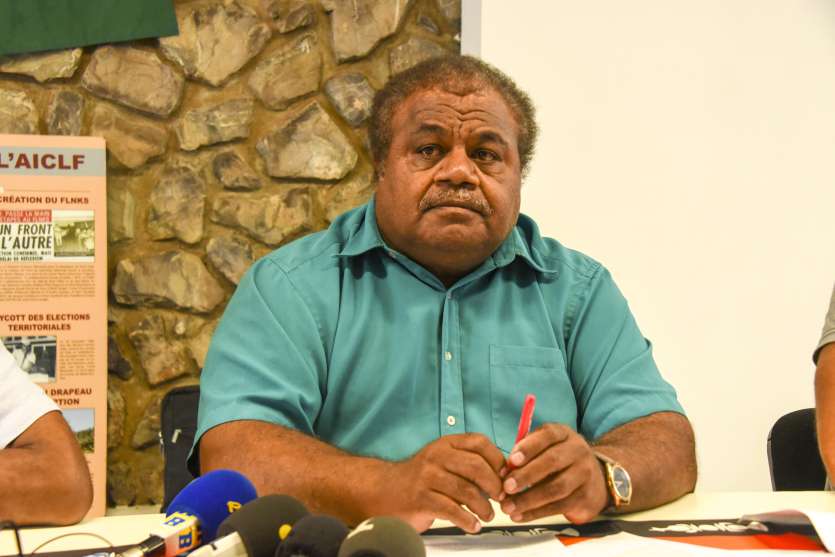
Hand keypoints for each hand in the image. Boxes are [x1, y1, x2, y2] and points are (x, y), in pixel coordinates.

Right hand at [378, 433, 504, 532]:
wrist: (385, 490)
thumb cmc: (422, 479)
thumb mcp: (444, 461)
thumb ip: (469, 464)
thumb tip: (503, 476)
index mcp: (446, 444)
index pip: (479, 442)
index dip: (498, 459)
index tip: (505, 476)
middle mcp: (437, 456)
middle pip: (476, 467)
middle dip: (494, 485)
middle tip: (501, 499)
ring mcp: (427, 477)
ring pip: (466, 491)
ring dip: (483, 507)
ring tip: (488, 516)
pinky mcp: (421, 499)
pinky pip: (452, 510)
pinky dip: (467, 521)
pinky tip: (473, 525)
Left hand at [500, 423, 607, 523]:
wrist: (596, 479)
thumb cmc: (560, 460)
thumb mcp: (547, 447)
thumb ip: (526, 453)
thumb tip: (506, 469)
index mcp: (564, 434)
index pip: (548, 435)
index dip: (529, 447)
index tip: (511, 461)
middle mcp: (578, 451)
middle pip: (552, 462)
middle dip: (526, 475)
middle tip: (506, 487)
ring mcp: (585, 474)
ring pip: (556, 488)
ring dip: (529, 499)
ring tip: (508, 506)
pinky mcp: (586, 497)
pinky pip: (559, 506)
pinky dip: (536, 513)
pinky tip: (520, 515)